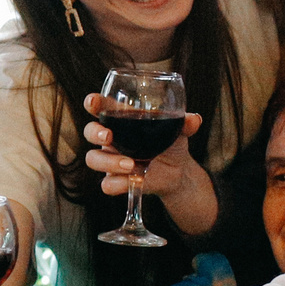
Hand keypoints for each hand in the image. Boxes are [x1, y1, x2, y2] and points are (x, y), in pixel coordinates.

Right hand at [82, 98, 205, 198]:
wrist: (178, 171)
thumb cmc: (171, 143)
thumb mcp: (179, 131)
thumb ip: (185, 123)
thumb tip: (194, 119)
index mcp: (121, 120)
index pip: (101, 107)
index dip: (93, 103)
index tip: (93, 102)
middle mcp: (110, 138)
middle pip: (89, 131)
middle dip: (95, 133)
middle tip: (109, 136)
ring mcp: (110, 159)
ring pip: (93, 159)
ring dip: (109, 162)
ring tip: (131, 165)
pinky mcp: (116, 180)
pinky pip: (107, 184)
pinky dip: (119, 183)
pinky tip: (135, 179)